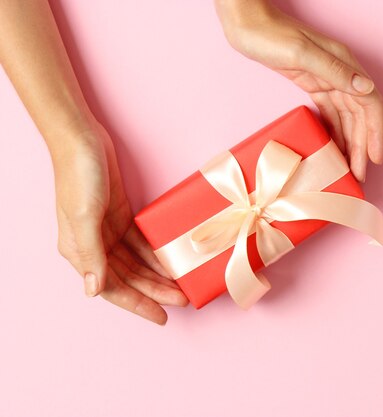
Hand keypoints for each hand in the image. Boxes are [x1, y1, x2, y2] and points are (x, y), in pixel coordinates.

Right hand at [52, 121, 187, 324]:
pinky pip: (140, 243)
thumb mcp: (85, 216)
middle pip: (129, 278)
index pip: (113, 289)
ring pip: (136, 263)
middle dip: (155, 291)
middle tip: (184, 299)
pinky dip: (155, 254)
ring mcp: (107, 231)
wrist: (82, 139)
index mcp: (80, 251)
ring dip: (157, 275)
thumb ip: (90, 254)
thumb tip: (93, 291)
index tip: (163, 317)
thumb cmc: (80, 176)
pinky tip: (171, 260)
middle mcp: (93, 246)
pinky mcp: (119, 216)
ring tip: (182, 284)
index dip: (138, 304)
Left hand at [215, 0, 382, 180]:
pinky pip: (331, 113)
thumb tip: (365, 88)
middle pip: (361, 115)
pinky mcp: (312, 83)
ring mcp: (327, 78)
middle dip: (363, 146)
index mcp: (343, 64)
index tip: (375, 158)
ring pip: (347, 117)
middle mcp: (340, 72)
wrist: (246, 23)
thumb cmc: (269, 35)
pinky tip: (334, 149)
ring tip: (349, 169)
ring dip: (351, 143)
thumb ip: (334, 70)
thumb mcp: (300, 53)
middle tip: (359, 175)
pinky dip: (335, 132)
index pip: (370, 102)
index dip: (376, 132)